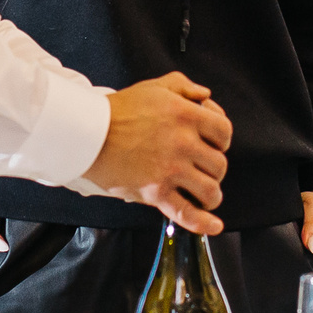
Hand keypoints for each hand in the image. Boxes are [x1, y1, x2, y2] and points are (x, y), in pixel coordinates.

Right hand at [84, 73, 231, 233]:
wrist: (88, 134)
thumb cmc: (119, 110)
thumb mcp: (154, 87)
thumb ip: (184, 86)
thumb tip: (206, 96)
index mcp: (186, 115)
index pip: (224, 132)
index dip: (221, 139)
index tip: (213, 144)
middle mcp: (183, 143)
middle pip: (219, 164)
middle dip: (214, 168)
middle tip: (201, 169)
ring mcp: (171, 170)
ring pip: (211, 190)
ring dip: (211, 194)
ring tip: (203, 193)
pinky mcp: (156, 192)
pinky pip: (187, 213)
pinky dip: (203, 223)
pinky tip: (213, 225)